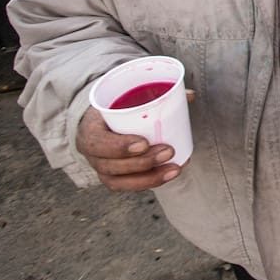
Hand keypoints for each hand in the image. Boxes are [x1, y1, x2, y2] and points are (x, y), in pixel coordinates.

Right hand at [75, 92, 193, 190]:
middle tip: (168, 151)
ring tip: (174, 168)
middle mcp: (91, 154)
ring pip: (120, 181)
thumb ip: (155, 94)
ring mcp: (101, 169)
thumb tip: (190, 95)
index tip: (144, 143)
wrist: (99, 122)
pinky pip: (128, 186)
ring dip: (149, 177)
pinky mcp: (112, 178)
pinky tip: (169, 174)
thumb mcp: (125, 97)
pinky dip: (150, 182)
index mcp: (89, 130)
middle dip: (142, 162)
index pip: (97, 143)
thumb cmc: (115, 108)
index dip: (119, 147)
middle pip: (111, 165)